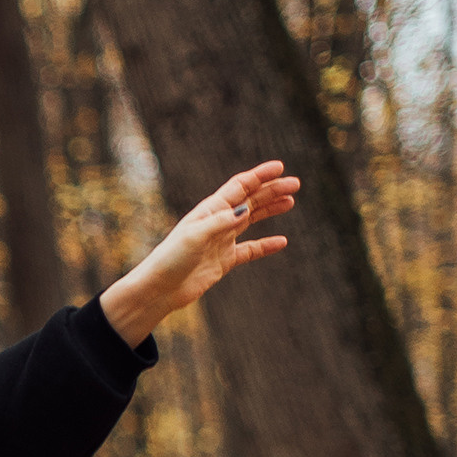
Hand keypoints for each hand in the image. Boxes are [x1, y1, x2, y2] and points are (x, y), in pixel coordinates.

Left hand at [99, 159, 297, 342]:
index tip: (280, 167)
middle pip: (250, 200)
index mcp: (210, 209)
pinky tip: (282, 242)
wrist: (160, 289)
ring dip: (270, 210)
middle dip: (272, 190)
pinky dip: (265, 245)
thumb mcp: (195, 236)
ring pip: (251, 220)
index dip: (260, 176)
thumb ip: (221, 222)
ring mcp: (221, 241)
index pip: (239, 186)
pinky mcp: (224, 261)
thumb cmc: (171, 259)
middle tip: (295, 184)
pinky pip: (250, 250)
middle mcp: (217, 221)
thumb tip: (246, 210)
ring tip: (290, 202)